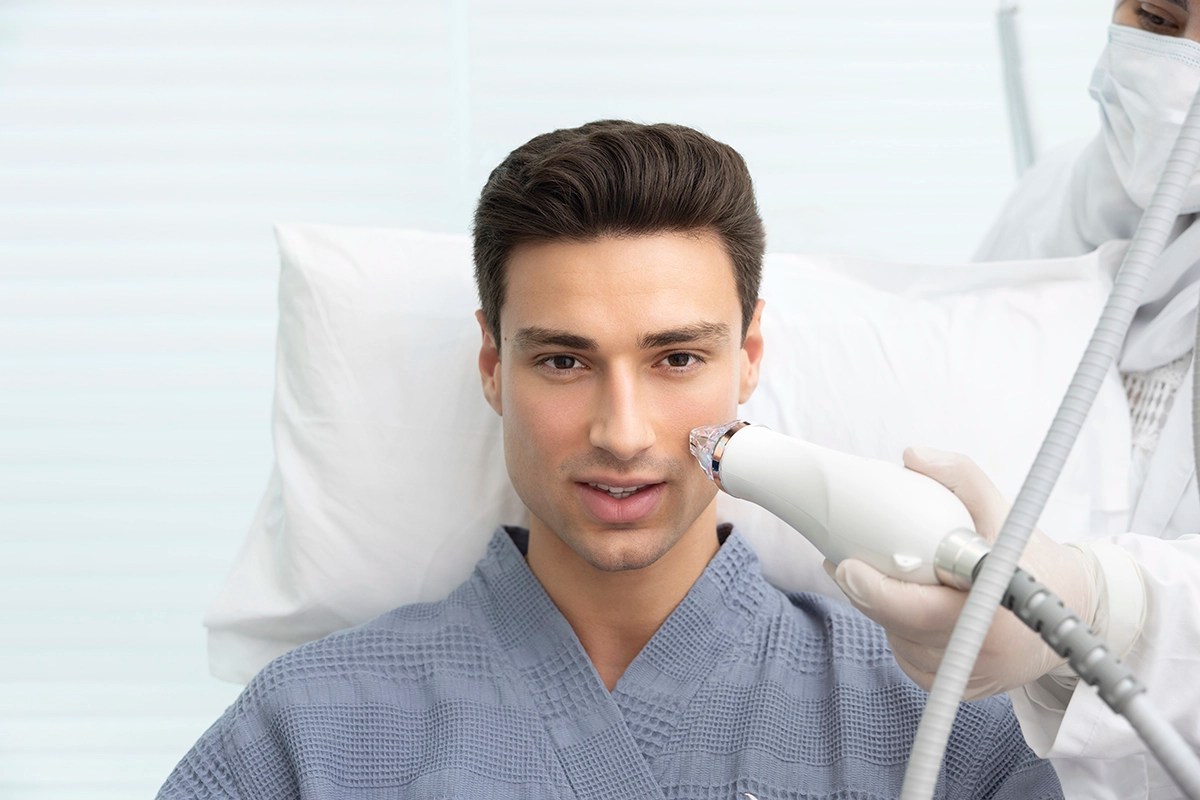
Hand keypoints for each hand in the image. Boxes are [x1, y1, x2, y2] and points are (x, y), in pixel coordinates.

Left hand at [824, 446, 1098, 699]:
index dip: (879, 593)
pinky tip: (908, 604)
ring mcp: (970, 676)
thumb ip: (961, 477)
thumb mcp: (1004, 510)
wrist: (1074, 611)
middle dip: (867, 592)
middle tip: (845, 562)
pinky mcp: (960, 688)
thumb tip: (912, 456)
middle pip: (900, 624)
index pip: (921, 610)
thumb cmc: (1033, 557)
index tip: (848, 567)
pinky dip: (901, 630)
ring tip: (885, 578)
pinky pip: (911, 657)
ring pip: (900, 641)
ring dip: (884, 611)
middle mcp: (983, 653)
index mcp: (996, 612)